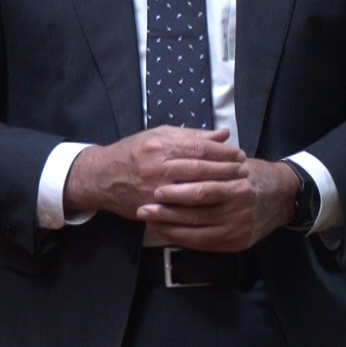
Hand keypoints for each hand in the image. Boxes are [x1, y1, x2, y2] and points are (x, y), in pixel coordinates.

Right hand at [63, 126, 246, 219]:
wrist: (101, 177)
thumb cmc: (134, 152)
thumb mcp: (159, 135)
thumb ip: (192, 136)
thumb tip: (223, 135)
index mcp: (160, 145)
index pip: (199, 148)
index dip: (223, 153)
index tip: (239, 155)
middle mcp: (157, 166)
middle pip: (200, 170)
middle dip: (226, 171)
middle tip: (244, 171)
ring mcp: (153, 190)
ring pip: (193, 192)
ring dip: (218, 190)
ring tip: (235, 187)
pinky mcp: (151, 208)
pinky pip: (180, 210)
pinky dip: (200, 209)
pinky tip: (216, 206)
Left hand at [138, 158, 295, 251]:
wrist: (285, 197)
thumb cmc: (255, 175)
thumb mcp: (238, 162)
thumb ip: (213, 160)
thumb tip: (179, 157)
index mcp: (239, 185)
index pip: (202, 189)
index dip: (177, 191)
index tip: (155, 188)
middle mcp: (240, 209)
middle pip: (196, 212)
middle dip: (167, 211)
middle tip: (144, 208)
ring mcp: (239, 229)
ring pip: (197, 230)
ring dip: (170, 227)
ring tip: (150, 220)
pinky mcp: (237, 243)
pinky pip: (203, 243)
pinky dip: (182, 238)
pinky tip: (167, 232)